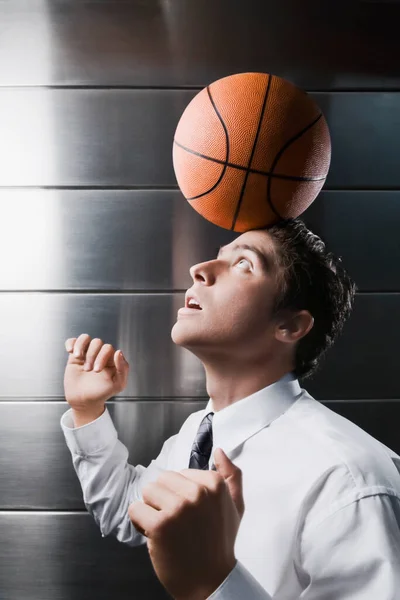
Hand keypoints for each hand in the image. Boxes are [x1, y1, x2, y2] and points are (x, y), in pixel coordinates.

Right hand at [63, 333, 129, 410]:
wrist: (84, 401)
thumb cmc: (102, 393)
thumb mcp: (118, 384)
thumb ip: (123, 368)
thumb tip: (119, 352)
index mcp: (111, 359)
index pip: (108, 348)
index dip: (102, 357)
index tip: (97, 371)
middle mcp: (100, 354)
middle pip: (97, 342)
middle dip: (91, 355)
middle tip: (88, 370)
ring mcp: (87, 354)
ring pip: (85, 338)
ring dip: (81, 346)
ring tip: (78, 357)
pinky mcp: (75, 356)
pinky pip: (73, 341)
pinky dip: (71, 343)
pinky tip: (71, 351)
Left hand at [128, 448, 244, 599]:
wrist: (210, 582)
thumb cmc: (220, 543)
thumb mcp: (235, 507)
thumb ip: (231, 476)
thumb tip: (219, 451)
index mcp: (214, 484)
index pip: (180, 473)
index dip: (180, 493)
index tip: (191, 514)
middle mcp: (197, 493)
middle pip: (162, 480)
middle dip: (165, 499)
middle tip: (178, 523)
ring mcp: (178, 508)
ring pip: (147, 491)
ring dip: (152, 509)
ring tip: (167, 528)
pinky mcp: (159, 525)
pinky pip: (136, 509)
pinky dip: (139, 522)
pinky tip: (154, 535)